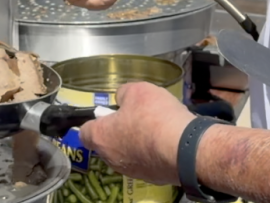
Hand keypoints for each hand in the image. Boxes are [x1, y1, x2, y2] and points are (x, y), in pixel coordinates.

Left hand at [77, 82, 194, 184]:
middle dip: (119, 131)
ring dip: (136, 142)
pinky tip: (166, 141)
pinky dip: (152, 152)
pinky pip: (146, 161)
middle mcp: (111, 158)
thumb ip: (123, 94)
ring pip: (127, 154)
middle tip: (136, 117)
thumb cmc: (154, 116)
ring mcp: (131, 171)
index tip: (109, 113)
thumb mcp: (137, 91)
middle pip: (107, 143)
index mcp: (101, 137)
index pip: (84, 132)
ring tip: (155, 128)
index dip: (95, 121)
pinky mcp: (151, 178)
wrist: (184, 148)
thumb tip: (121, 100)